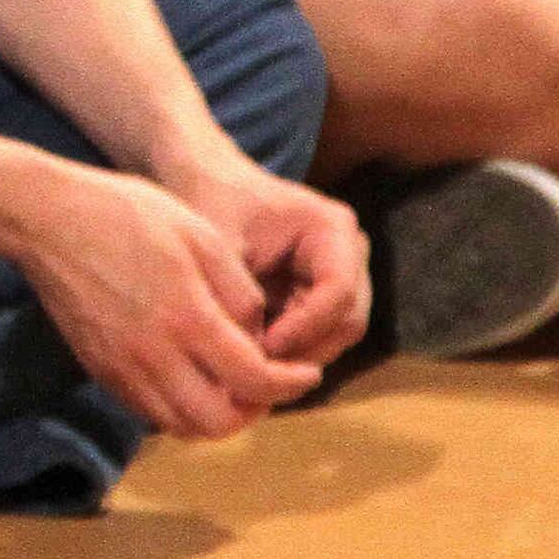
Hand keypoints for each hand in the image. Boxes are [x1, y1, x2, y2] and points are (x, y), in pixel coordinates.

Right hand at [0, 160, 321, 439]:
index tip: (306, 374)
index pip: (254, 381)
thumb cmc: (128, 214)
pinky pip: (149, 411)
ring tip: (231, 387)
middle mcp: (153, 355)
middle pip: (218, 423)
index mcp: (187, 318)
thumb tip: (257, 337)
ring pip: (181, 426)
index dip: (290, 385)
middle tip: (267, 385)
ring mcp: (121, 367)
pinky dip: (180, 408)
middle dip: (254, 411)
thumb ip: (240, 293)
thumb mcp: (202, 236)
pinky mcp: (100, 368)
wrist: (47, 219)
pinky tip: (190, 377)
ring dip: (216, 416)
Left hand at [180, 154, 369, 373]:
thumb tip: (252, 359)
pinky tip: (254, 364)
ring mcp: (343, 274)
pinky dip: (291, 353)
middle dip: (305, 352)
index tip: (261, 348)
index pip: (338, 291)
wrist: (209, 183)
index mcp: (332, 229)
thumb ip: (237, 295)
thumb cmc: (212, 203)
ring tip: (253, 375)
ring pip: (337, 335)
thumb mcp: (218, 244)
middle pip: (347, 321)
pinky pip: (319, 335)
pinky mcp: (324, 294)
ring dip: (299, 359)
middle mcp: (350, 253)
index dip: (305, 328)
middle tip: (258, 376)